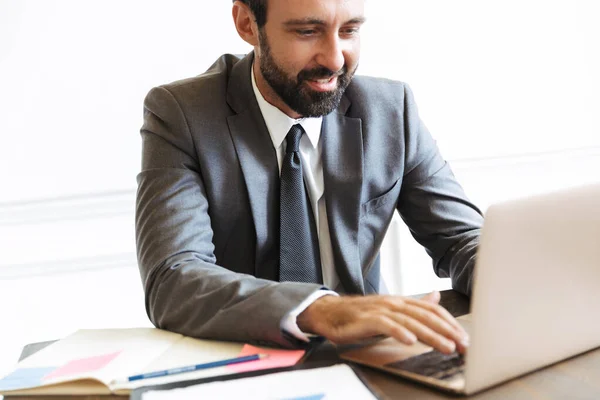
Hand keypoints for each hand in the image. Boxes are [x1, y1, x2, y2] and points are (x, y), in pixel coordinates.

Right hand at [296, 291, 468, 353]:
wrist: (330, 312)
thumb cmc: (360, 314)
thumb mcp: (391, 310)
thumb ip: (414, 306)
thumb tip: (436, 297)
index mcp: (401, 302)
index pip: (432, 311)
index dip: (450, 324)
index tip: (464, 339)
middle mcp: (394, 303)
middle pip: (425, 316)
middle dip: (447, 331)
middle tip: (463, 345)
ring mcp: (380, 310)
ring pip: (410, 322)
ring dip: (430, 335)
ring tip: (446, 347)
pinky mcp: (366, 319)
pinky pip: (386, 325)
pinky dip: (399, 332)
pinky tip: (411, 341)